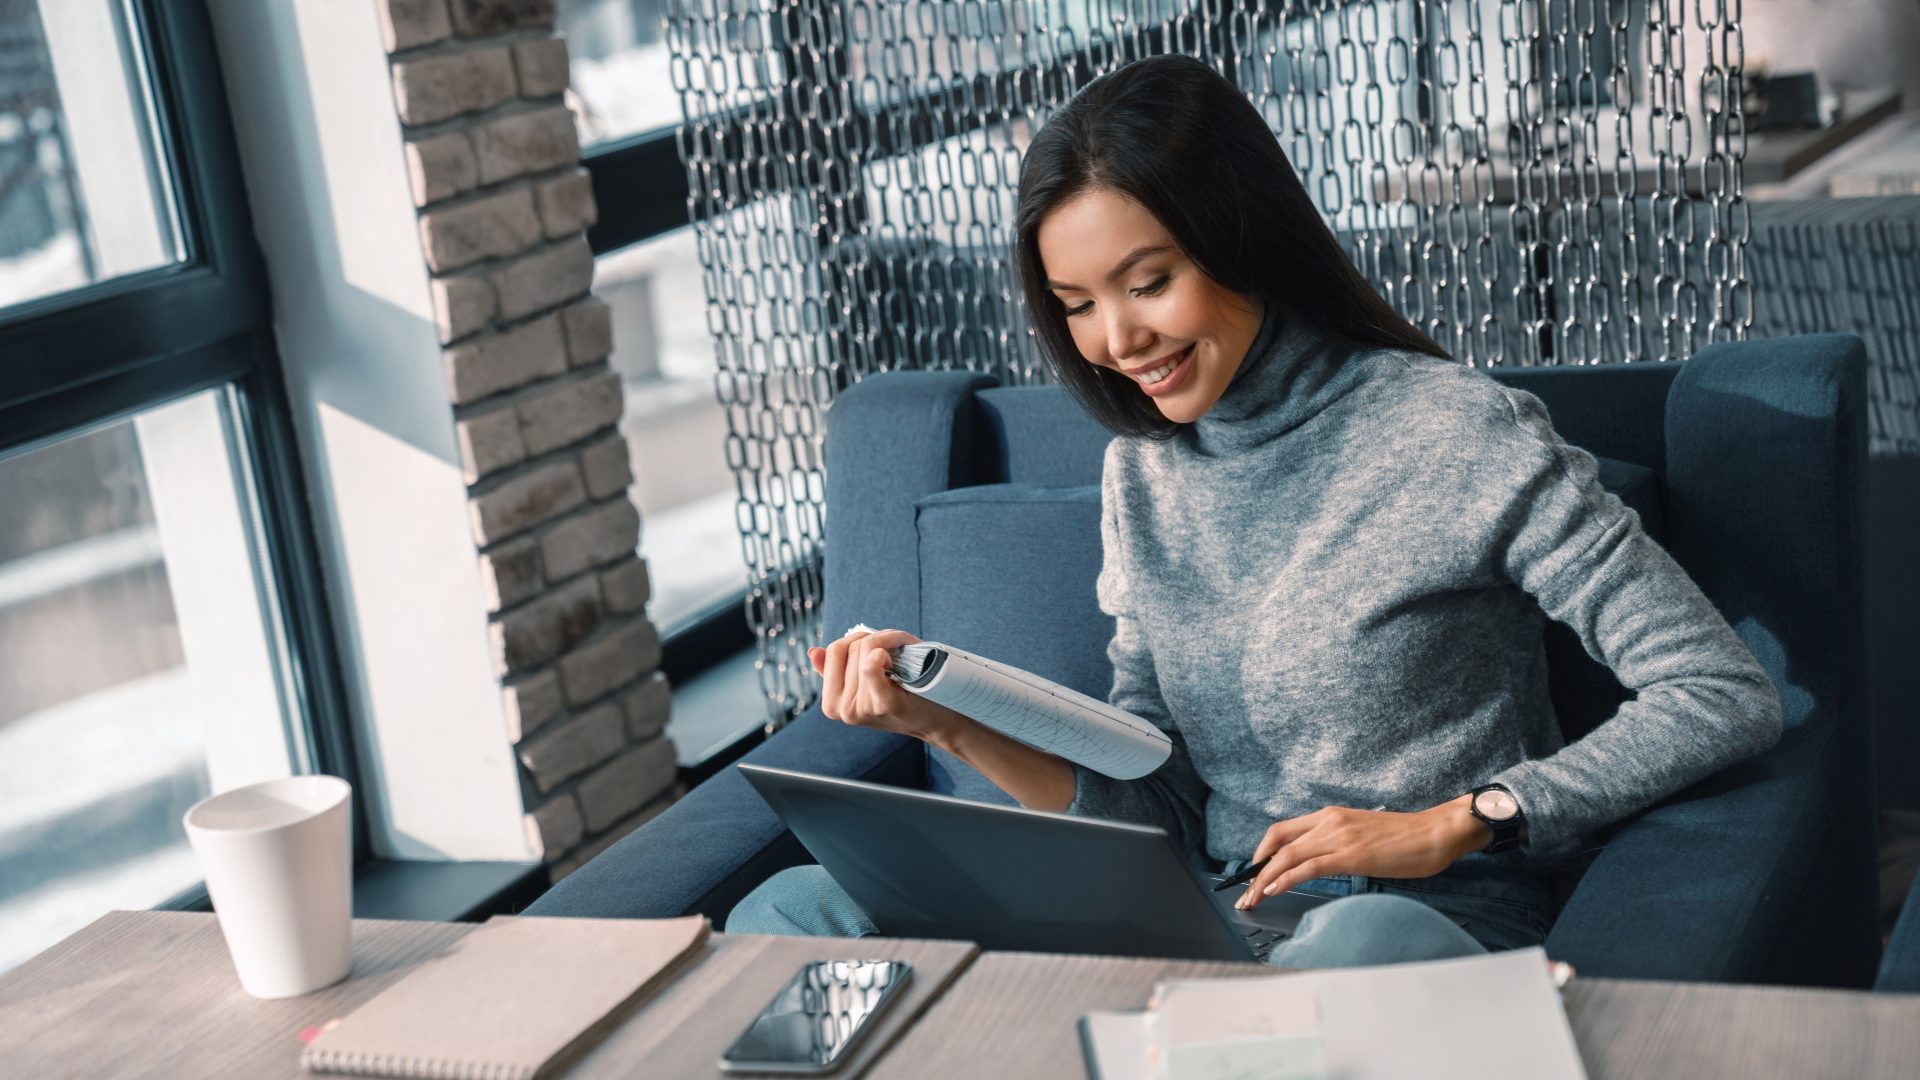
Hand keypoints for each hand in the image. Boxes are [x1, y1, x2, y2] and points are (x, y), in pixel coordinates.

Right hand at [809, 628, 969, 744]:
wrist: (937, 719)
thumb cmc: (904, 695)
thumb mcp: (865, 683)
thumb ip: (838, 670)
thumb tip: (813, 652)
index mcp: (832, 704)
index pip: (833, 651)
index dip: (857, 639)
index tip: (878, 647)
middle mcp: (842, 710)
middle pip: (849, 648)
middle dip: (874, 640)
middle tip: (895, 651)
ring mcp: (861, 708)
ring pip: (864, 651)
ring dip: (887, 643)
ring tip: (902, 658)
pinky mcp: (883, 703)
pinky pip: (870, 666)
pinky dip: (881, 652)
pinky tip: (892, 658)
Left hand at [1236, 796, 1489, 909]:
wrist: (1436, 832)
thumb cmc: (1407, 839)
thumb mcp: (1363, 836)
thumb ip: (1339, 844)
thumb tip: (1321, 864)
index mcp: (1331, 816)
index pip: (1282, 831)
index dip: (1262, 853)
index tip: (1252, 874)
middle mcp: (1329, 821)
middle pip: (1277, 842)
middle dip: (1255, 870)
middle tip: (1243, 893)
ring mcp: (1338, 836)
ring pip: (1287, 855)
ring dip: (1264, 879)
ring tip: (1251, 899)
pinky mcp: (1350, 854)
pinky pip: (1308, 866)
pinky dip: (1286, 878)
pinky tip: (1274, 891)